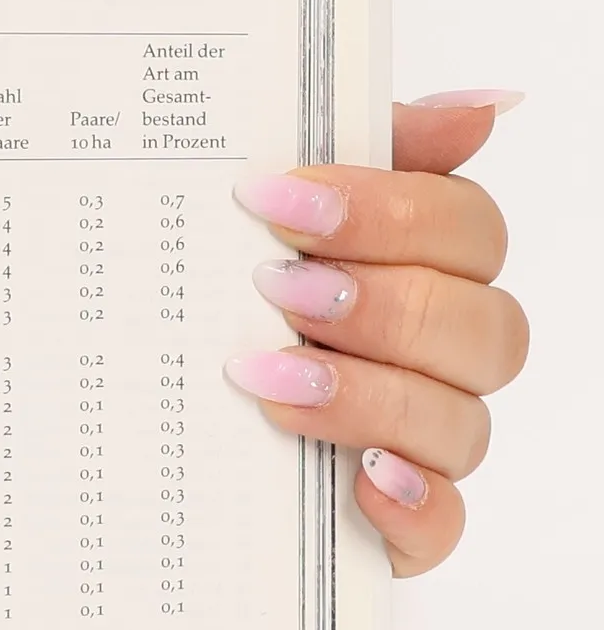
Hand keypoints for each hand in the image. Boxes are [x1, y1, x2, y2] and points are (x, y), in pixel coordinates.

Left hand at [225, 90, 528, 576]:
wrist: (144, 431)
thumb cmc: (216, 306)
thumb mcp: (259, 216)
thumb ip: (360, 149)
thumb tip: (484, 105)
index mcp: (422, 268)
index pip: (466, 228)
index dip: (387, 210)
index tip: (276, 200)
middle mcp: (440, 355)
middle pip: (483, 325)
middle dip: (379, 303)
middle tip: (272, 291)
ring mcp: (426, 443)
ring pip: (460, 421)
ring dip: (366, 394)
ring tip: (263, 379)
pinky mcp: (400, 524)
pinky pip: (443, 524)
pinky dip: (409, 502)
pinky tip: (359, 478)